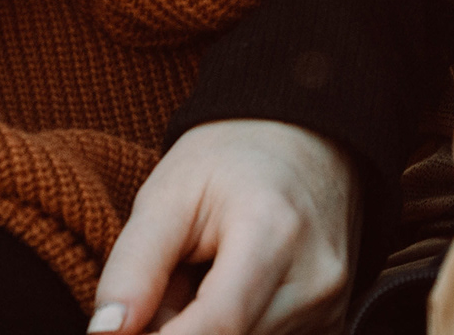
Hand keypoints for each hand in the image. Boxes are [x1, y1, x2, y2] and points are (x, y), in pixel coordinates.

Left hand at [86, 117, 355, 333]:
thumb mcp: (166, 195)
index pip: (215, 329)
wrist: (302, 138)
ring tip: (197, 281)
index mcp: (272, 235)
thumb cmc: (229, 160)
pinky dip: (233, 330)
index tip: (120, 333)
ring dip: (203, 331)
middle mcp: (313, 280)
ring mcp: (330, 306)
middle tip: (165, 289)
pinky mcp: (333, 321)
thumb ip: (133, 268)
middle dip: (176, 331)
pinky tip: (225, 293)